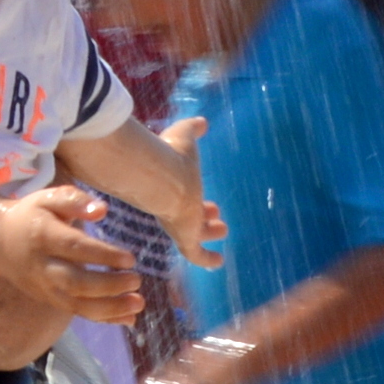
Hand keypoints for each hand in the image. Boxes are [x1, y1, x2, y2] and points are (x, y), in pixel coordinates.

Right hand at [0, 187, 144, 319]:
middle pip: (74, 283)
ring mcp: (44, 287)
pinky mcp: (49, 299)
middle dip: (108, 286)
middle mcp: (42, 266)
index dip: (102, 255)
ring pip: (75, 304)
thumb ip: (74, 200)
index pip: (74, 248)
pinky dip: (103, 318)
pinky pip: (76, 312)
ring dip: (109, 309)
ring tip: (138, 304)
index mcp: (43, 236)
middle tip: (136, 280)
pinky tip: (129, 318)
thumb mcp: (48, 198)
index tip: (130, 259)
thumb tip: (102, 210)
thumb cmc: (31, 215)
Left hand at [155, 117, 225, 269]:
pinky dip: (207, 259)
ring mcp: (181, 224)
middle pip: (189, 214)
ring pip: (195, 234)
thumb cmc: (170, 156)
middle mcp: (175, 207)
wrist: (160, 177)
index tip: (208, 199)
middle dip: (204, 214)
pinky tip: (218, 262)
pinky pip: (196, 254)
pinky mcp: (186, 238)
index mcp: (174, 187)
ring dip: (208, 232)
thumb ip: (191, 128)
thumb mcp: (185, 137)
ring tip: (222, 230)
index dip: (196, 197)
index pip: (185, 196)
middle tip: (215, 212)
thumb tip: (202, 121)